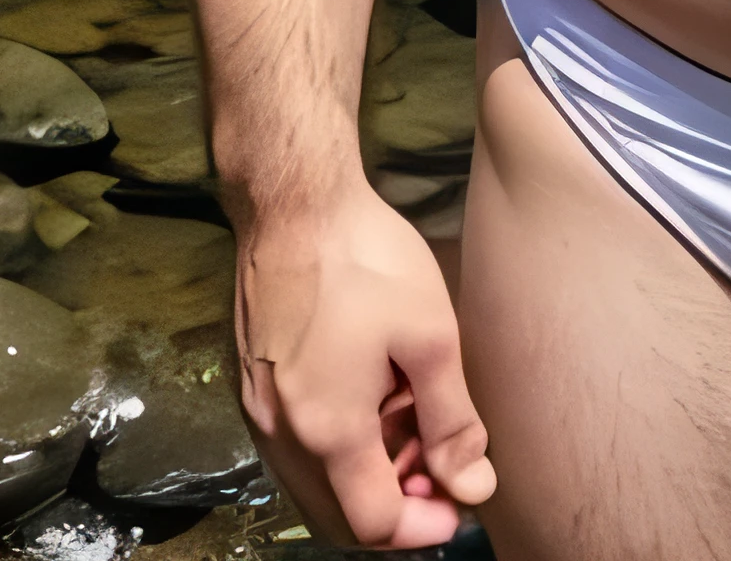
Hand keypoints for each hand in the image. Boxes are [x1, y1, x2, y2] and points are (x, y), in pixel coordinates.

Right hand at [233, 180, 496, 545]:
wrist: (292, 204)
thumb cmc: (365, 261)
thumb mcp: (431, 339)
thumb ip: (453, 421)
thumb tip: (474, 486)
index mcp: (328, 431)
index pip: (374, 526)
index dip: (425, 526)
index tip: (461, 499)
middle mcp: (283, 436)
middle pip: (341, 515)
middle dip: (398, 505)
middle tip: (443, 465)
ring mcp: (261, 413)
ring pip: (318, 484)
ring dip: (369, 476)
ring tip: (415, 425)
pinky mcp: (256, 388)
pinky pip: (299, 448)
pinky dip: (341, 447)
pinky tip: (376, 402)